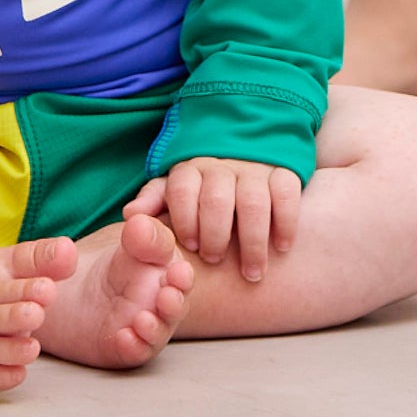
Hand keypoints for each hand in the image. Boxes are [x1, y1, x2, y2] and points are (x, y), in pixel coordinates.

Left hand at [126, 158, 301, 280]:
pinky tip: (282, 247)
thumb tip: (130, 215)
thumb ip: (155, 198)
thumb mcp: (176, 184)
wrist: (247, 144)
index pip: (182, 190)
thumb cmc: (204, 181)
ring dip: (253, 241)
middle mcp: (222, 166)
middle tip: (215, 260)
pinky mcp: (283, 171)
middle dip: (215, 236)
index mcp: (192, 168)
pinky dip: (286, 222)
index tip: (189, 247)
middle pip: (217, 200)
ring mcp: (255, 168)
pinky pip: (286, 194)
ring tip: (252, 272)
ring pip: (254, 202)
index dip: (184, 220)